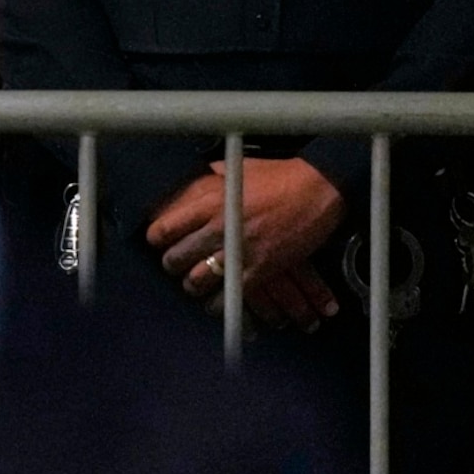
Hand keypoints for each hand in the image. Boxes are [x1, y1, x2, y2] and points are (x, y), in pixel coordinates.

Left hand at [146, 159, 346, 327]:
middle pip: (177, 258)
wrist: (316, 190)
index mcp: (208, 201)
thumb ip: (209, 179)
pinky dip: (219, 304)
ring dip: (193, 285)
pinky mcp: (260, 269)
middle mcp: (218, 227)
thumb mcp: (234, 169)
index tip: (158, 243)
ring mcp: (238, 251)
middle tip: (176, 266)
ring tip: (194, 284)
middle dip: (172, 265)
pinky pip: (229, 296)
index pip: (165, 229)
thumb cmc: (276, 176)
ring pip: (198, 280)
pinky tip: (216, 302)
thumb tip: (192, 182)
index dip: (157, 240)